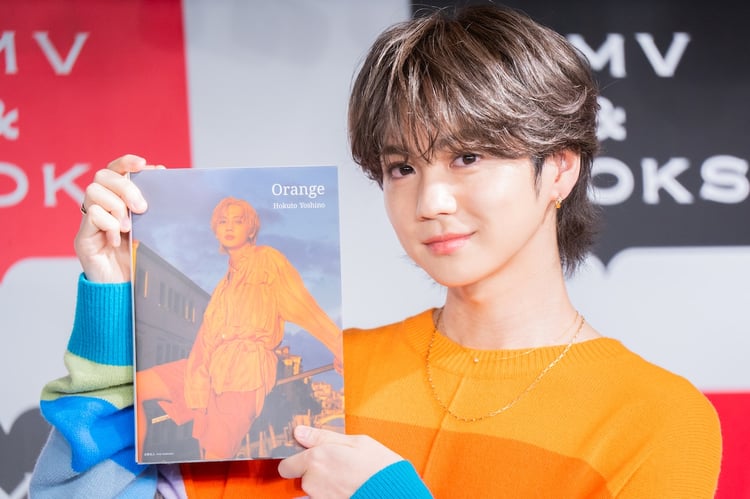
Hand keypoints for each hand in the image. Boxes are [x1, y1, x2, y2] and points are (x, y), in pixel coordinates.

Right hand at [75, 154, 162, 282]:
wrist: (128, 292)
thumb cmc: (141, 261)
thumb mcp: (151, 229)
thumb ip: (152, 207)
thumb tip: (162, 176)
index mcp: (116, 203)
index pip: (113, 171)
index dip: (125, 162)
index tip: (144, 164)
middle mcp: (99, 208)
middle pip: (102, 176)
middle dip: (125, 186)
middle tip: (141, 208)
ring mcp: (89, 223)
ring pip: (93, 192)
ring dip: (116, 206)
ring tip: (128, 228)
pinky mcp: (82, 238)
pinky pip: (92, 216)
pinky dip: (109, 225)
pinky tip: (117, 240)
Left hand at [278, 426, 402, 498]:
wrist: (394, 493)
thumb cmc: (377, 466)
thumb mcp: (354, 441)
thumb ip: (322, 437)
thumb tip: (300, 432)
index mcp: (315, 459)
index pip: (286, 465)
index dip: (296, 460)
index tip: (308, 455)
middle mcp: (312, 481)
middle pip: (300, 477)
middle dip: (312, 471)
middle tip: (334, 463)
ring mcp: (320, 497)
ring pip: (312, 489)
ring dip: (323, 482)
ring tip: (345, 474)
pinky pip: (323, 496)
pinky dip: (332, 492)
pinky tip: (347, 485)